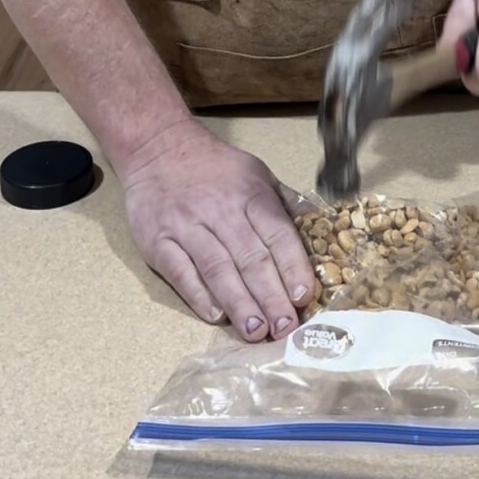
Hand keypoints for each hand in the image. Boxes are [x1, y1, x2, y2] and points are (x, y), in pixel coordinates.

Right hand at [120, 120, 314, 341]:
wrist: (157, 147)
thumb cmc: (214, 167)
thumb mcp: (257, 173)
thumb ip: (285, 204)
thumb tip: (321, 229)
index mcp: (250, 194)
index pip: (277, 234)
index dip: (292, 266)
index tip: (304, 296)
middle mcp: (220, 211)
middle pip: (250, 258)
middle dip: (270, 296)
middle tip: (285, 327)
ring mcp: (186, 226)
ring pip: (217, 269)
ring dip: (239, 303)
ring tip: (255, 331)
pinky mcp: (158, 241)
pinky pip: (180, 272)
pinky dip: (199, 296)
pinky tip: (216, 316)